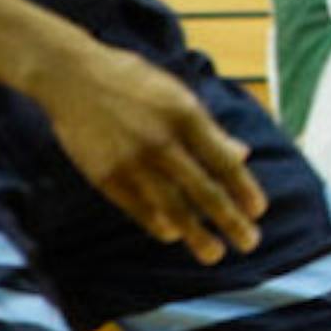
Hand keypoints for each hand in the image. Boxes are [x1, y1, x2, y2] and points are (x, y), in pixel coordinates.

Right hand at [39, 41, 266, 263]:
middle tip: (250, 243)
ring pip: (172, 207)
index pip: (224, 162)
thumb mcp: (176, 94)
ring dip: (197, 235)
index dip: (244, 189)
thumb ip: (208, 128)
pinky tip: (173, 234)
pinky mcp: (106, 175)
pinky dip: (159, 224)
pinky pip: (138, 208)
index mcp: (186, 116)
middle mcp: (163, 142)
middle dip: (231, 221)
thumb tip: (243, 154)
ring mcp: (133, 161)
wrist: (72, 76)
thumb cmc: (131, 81)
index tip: (258, 210)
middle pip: (204, 191)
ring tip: (213, 254)